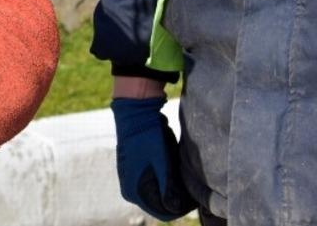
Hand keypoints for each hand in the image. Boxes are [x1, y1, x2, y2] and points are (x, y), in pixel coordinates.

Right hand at [112, 96, 196, 220]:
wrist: (136, 112)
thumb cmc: (147, 137)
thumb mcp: (161, 163)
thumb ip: (167, 188)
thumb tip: (174, 208)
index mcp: (133, 190)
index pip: (162, 211)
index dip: (180, 208)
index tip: (193, 198)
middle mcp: (130, 188)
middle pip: (160, 203)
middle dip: (177, 197)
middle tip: (190, 185)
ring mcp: (132, 178)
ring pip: (159, 192)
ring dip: (172, 186)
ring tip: (182, 173)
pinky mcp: (136, 168)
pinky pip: (155, 181)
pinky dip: (166, 177)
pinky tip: (173, 165)